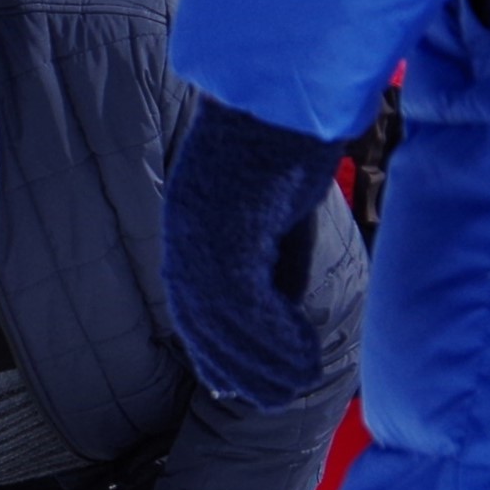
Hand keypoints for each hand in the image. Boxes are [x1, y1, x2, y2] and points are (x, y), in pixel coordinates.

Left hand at [163, 96, 346, 408]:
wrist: (288, 90)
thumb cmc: (286, 143)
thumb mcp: (275, 215)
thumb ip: (271, 263)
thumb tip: (278, 316)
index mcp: (189, 227)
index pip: (192, 306)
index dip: (212, 351)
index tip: (230, 385)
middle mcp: (185, 232)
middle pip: (203, 320)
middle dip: (238, 365)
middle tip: (271, 398)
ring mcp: (202, 230)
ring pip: (224, 317)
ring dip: (263, 357)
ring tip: (298, 382)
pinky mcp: (230, 227)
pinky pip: (247, 298)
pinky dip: (275, 333)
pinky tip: (305, 353)